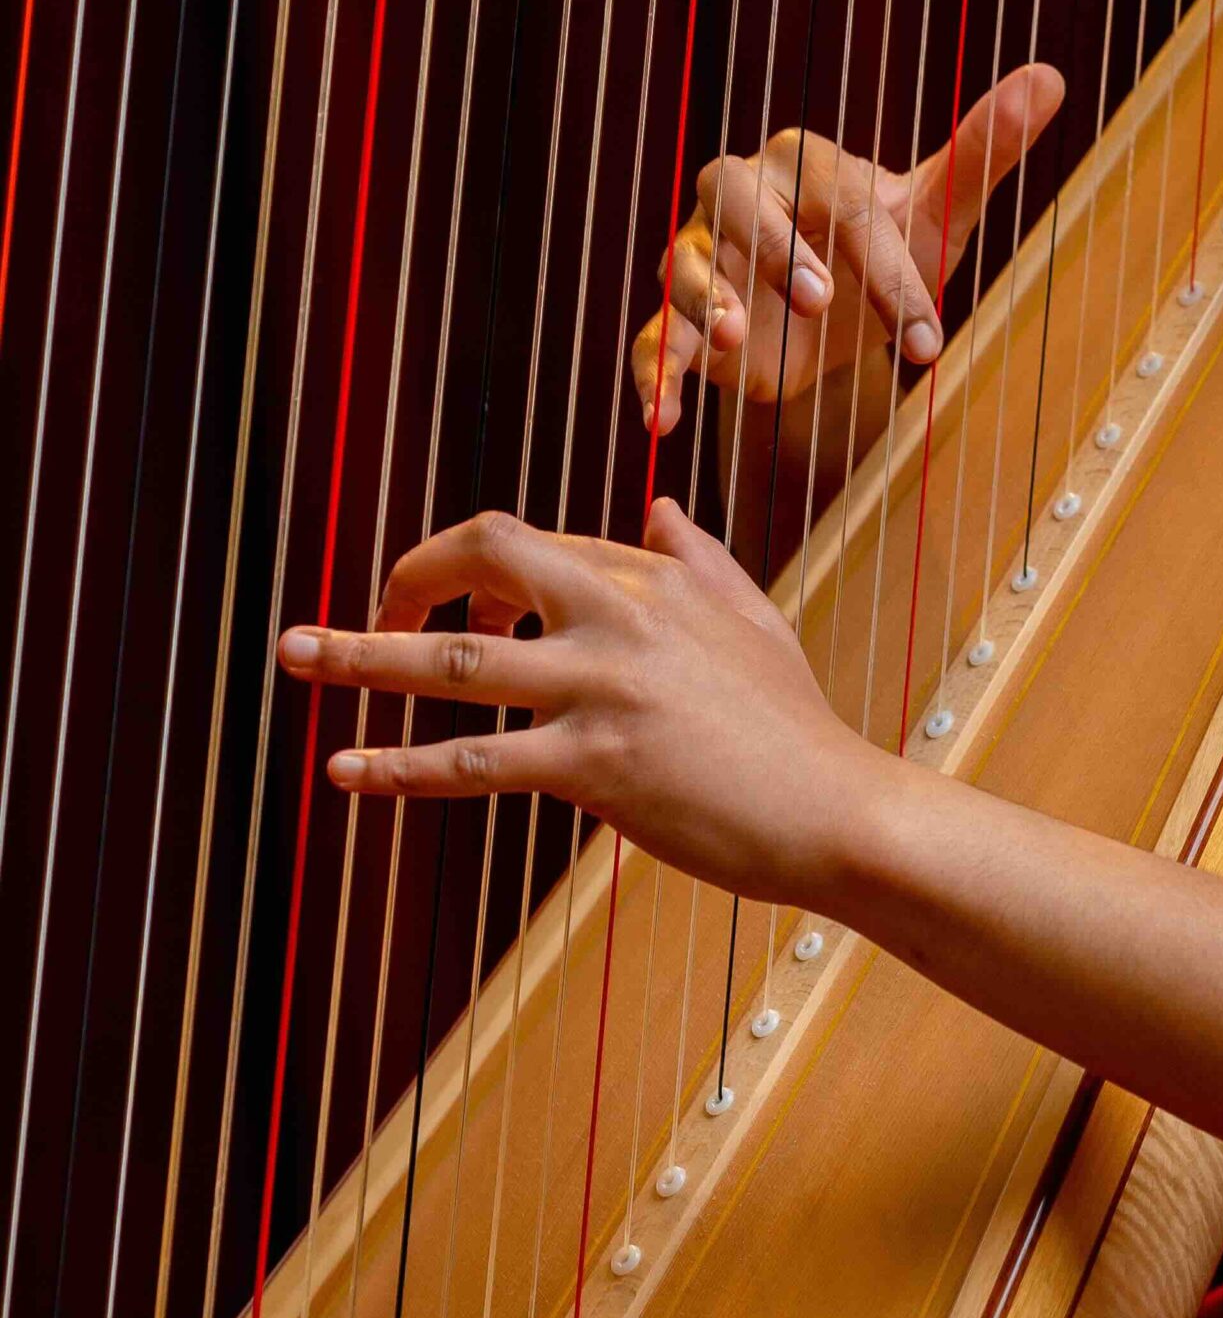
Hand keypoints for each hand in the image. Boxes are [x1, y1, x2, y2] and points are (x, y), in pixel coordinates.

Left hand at [278, 500, 876, 905]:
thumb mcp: (752, 617)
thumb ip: (698, 559)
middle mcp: (623, 615)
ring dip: (361, 656)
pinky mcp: (594, 765)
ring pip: (458, 661)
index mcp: (656, 576)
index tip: (459, 612)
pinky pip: (472, 761)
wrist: (832, 807)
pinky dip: (397, 765)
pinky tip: (345, 768)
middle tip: (356, 613)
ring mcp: (604, 689)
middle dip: (408, 573)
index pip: (535, 543)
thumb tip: (656, 510)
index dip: (477, 570)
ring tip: (295, 654)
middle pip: (488, 554)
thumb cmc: (793, 722)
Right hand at [629, 62, 1063, 434]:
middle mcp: (740, 195)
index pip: (845, 205)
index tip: (927, 343)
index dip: (887, 271)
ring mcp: (699, 256)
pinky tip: (663, 419)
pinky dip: (653, 374)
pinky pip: (650, 337)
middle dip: (774, 248)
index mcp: (805, 160)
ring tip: (729, 342)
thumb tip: (1051, 76)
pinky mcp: (676, 320)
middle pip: (739, 200)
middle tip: (819, 298)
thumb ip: (985, 148)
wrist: (835, 317)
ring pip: (682, 261)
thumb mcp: (937, 211)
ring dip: (701, 300)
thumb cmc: (885, 250)